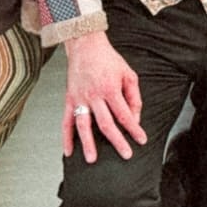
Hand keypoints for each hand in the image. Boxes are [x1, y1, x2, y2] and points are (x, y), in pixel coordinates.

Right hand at [62, 30, 145, 161]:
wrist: (85, 46)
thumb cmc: (109, 60)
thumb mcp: (128, 74)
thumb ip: (134, 97)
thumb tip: (135, 118)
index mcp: (111, 89)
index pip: (124, 115)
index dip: (134, 129)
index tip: (141, 140)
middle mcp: (94, 96)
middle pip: (106, 124)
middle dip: (117, 141)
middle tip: (125, 155)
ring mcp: (79, 99)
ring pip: (83, 126)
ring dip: (87, 144)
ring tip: (92, 159)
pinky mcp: (69, 99)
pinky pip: (66, 121)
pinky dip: (66, 137)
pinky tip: (68, 151)